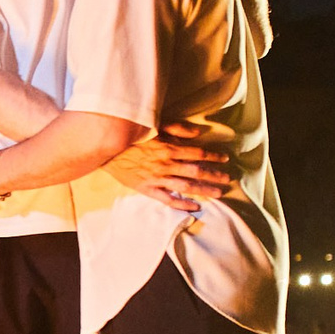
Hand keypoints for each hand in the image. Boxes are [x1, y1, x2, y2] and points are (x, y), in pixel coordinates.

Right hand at [104, 121, 229, 208]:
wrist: (107, 150)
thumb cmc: (131, 137)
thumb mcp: (155, 126)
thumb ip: (177, 129)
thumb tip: (197, 133)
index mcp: (169, 148)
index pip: (198, 153)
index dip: (213, 156)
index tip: (224, 158)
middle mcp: (166, 165)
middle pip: (196, 171)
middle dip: (214, 175)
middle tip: (227, 178)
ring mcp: (157, 179)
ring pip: (186, 186)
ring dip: (204, 190)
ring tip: (218, 193)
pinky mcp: (147, 189)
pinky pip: (168, 200)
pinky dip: (182, 204)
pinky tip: (194, 206)